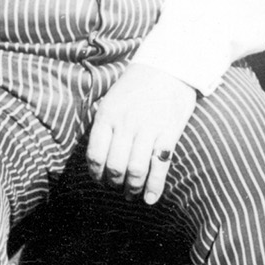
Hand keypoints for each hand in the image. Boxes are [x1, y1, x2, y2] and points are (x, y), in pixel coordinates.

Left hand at [84, 61, 196, 206]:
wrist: (170, 65)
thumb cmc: (138, 84)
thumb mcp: (113, 98)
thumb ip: (105, 124)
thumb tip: (98, 156)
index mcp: (108, 114)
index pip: (95, 155)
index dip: (96, 174)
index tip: (100, 180)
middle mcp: (126, 123)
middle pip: (115, 167)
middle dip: (114, 183)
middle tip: (117, 188)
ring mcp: (148, 129)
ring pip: (135, 170)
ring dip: (133, 188)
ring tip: (132, 194)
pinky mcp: (169, 134)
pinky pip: (159, 167)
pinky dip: (154, 187)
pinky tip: (150, 199)